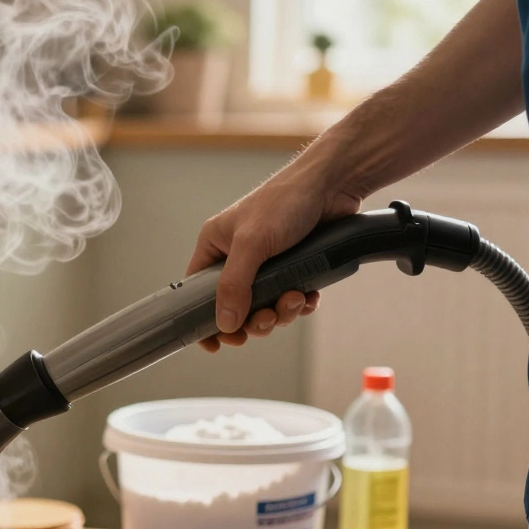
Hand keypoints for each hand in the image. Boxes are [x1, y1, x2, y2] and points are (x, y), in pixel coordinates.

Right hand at [186, 168, 360, 351]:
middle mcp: (237, 257)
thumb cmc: (284, 202)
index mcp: (215, 247)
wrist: (332, 185)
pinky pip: (290, 299)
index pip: (196, 291)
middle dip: (255, 319)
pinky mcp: (294, 267)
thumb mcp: (251, 244)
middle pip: (235, 307)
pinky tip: (309, 296)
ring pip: (266, 306)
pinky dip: (300, 304)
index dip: (203, 319)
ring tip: (296, 298)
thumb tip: (225, 324)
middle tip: (268, 319)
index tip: (214, 343)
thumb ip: (234, 285)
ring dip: (282, 311)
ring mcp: (266, 264)